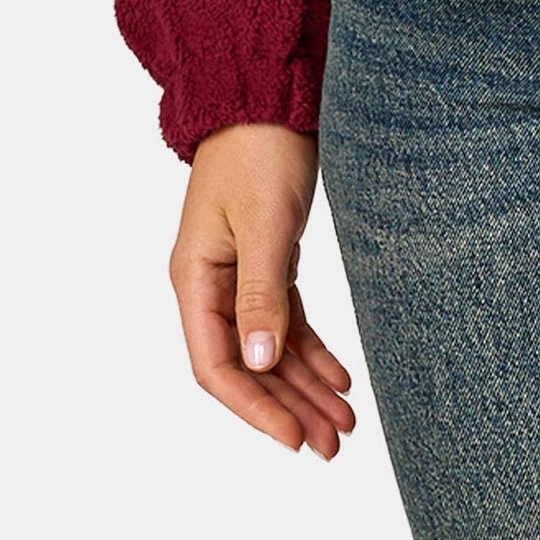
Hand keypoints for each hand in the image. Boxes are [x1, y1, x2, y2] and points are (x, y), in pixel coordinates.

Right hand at [169, 123, 355, 456]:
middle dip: (289, 409)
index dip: (254, 408)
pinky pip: (287, 320)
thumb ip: (261, 294)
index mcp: (195, 279)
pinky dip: (312, 350)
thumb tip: (257, 365)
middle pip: (248, 367)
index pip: (217, 366)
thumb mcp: (263, 222)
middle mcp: (211, 285)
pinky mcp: (269, 260)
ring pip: (272, 348)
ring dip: (305, 387)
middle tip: (334, 446)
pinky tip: (340, 378)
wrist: (269, 93)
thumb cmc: (260, 148)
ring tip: (344, 425)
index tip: (293, 441)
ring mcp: (239, 274)